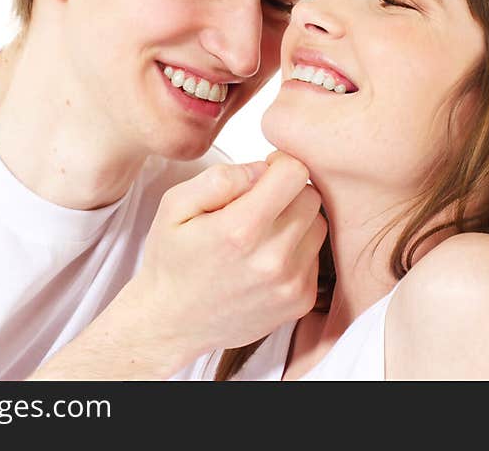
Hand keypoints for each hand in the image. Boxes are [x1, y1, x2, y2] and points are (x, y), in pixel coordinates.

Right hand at [130, 150, 327, 358]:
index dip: (280, 164)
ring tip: (262, 231)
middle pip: (311, 197)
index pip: (295, 173)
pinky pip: (315, 256)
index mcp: (240, 229)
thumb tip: (262, 169)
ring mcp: (289, 284)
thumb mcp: (175, 205)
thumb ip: (220, 178)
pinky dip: (297, 249)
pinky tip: (266, 257)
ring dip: (296, 220)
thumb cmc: (171, 259)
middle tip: (260, 203)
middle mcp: (271, 259)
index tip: (265, 172)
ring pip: (318, 225)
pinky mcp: (299, 301)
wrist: (171, 323)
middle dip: (288, 191)